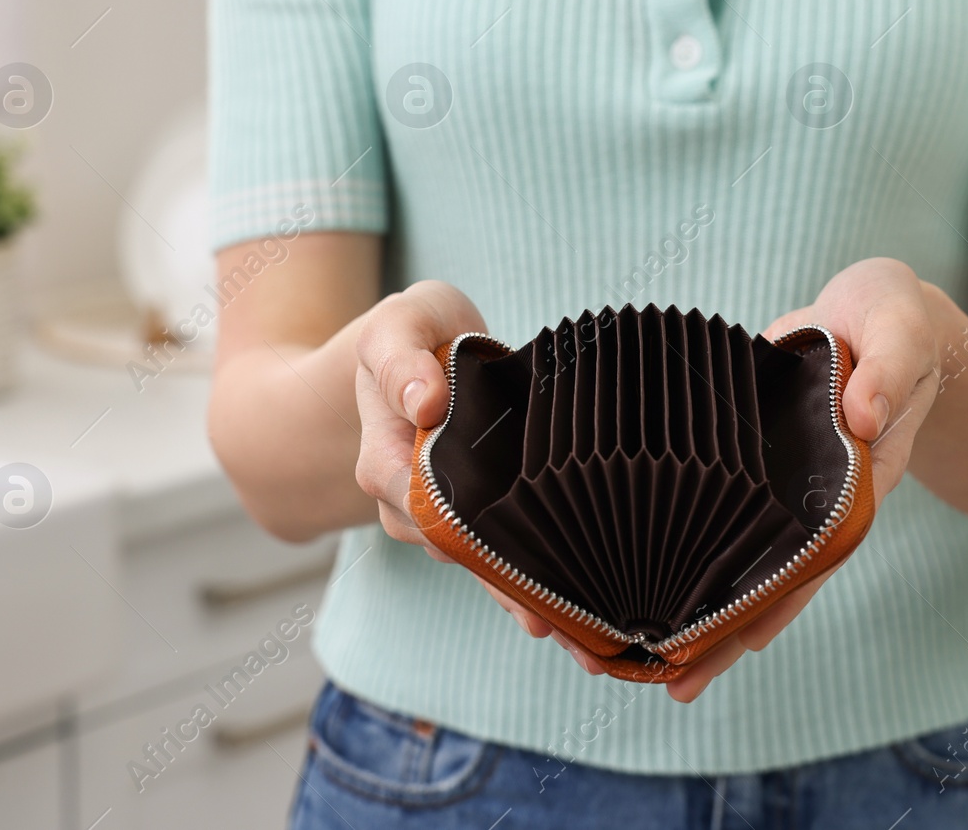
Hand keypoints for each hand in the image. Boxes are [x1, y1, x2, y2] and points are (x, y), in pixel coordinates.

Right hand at [351, 280, 560, 643]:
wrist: (417, 348)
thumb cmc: (410, 333)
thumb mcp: (397, 327)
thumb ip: (400, 361)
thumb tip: (425, 402)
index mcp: (384, 458)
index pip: (417, 503)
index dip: (461, 534)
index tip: (504, 558)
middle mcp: (408, 501)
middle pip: (457, 551)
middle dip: (506, 588)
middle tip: (561, 625)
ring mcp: (443, 515)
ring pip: (481, 567)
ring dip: (528, 602)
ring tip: (583, 641)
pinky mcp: (474, 518)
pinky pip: (499, 559)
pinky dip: (533, 590)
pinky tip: (576, 622)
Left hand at [665, 258, 942, 701]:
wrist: (881, 314)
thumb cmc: (894, 318)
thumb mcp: (901, 328)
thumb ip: (890, 368)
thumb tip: (862, 418)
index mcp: (860, 472)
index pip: (818, 549)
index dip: (783, 595)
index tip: (742, 641)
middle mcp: (822, 495)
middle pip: (778, 576)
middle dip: (730, 628)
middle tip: (677, 683)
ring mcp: (788, 486)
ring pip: (748, 560)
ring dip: (706, 606)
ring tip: (652, 664)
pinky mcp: (757, 467)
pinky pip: (727, 522)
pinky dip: (696, 555)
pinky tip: (654, 588)